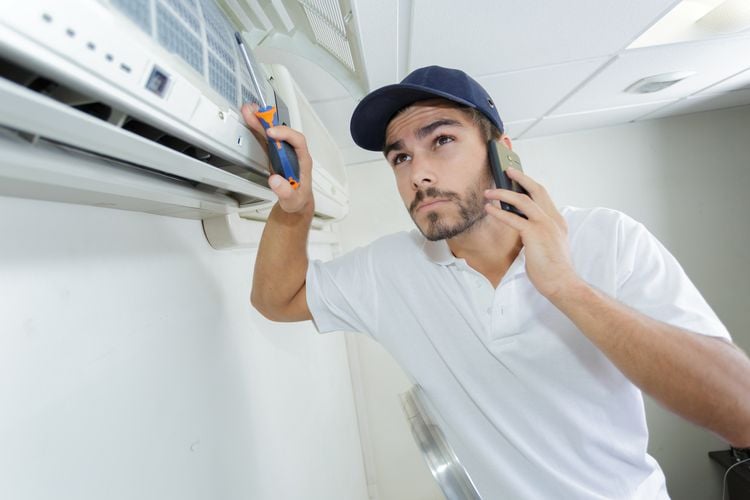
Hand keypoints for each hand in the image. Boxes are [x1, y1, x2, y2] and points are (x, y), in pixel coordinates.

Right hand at [241, 103, 313, 214]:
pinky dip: (257, 130)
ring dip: (261, 122)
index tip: (271, 133)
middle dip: (269, 121)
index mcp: (302, 160)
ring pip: (273, 133)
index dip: (285, 134)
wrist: (296, 201)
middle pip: (283, 132)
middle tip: (256, 113)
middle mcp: (293, 153)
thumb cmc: (298, 199)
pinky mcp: (275, 154)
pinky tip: (249, 121)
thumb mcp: (293, 200)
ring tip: (248, 112)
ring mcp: (283, 152)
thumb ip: (285, 192)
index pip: (297, 141)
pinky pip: (266, 139)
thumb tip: (275, 181)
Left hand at [484, 168, 581, 299]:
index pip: (544, 196)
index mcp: (558, 221)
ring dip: (503, 194)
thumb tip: (522, 225)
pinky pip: (512, 218)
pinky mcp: (534, 233)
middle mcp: (553, 219)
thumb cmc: (553, 269)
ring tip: (489, 192)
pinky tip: (488, 209)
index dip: (530, 185)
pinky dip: (498, 212)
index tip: (520, 179)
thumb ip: (538, 232)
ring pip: (522, 200)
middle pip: (537, 190)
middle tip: (507, 170)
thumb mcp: (548, 245)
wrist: (561, 283)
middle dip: (521, 178)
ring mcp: (545, 225)